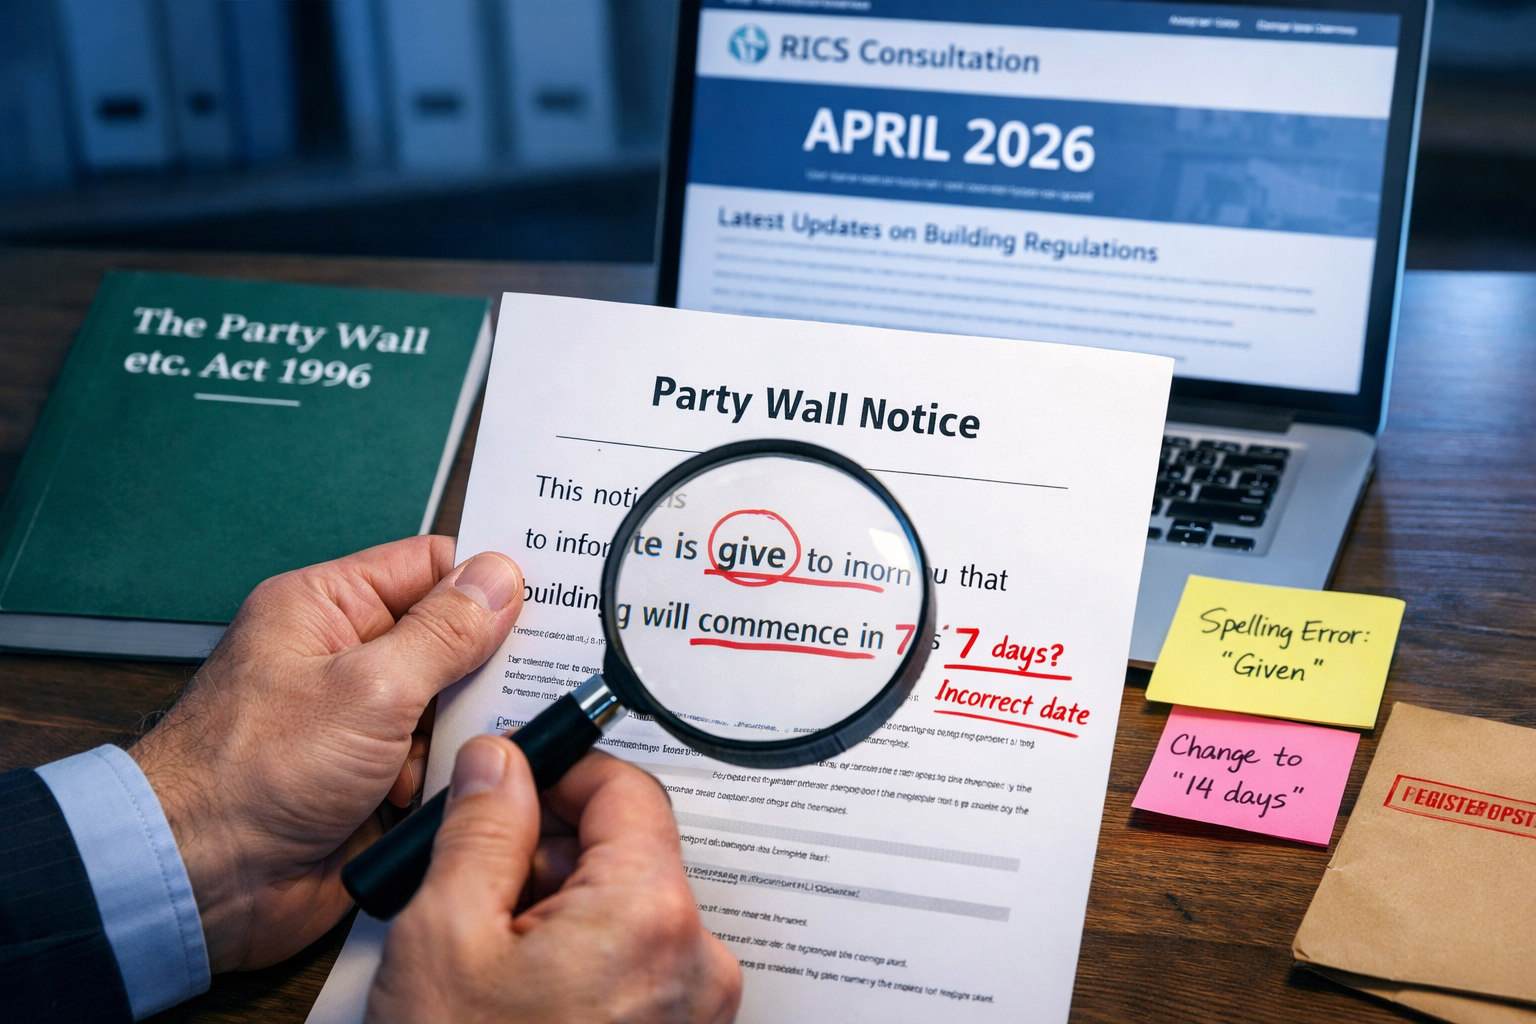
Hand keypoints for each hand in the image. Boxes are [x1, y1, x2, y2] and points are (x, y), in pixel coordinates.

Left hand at [128, 536, 524, 970]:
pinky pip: (440, 761)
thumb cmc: (248, 773)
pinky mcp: (374, 780)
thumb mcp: (369, 686)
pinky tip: (446, 787)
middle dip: (490, 660)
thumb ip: (444, 631)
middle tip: (542, 668)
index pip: (429, 566)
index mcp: (326, 608)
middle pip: (449, 636)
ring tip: (477, 738)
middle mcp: (345, 657)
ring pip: (452, 704)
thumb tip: (499, 579)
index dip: (488, 579)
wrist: (203, 881)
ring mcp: (361, 721)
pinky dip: (451, 772)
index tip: (548, 598)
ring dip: (470, 725)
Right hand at [367, 740, 741, 1023]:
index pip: (627, 789)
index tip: (515, 782)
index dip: (563, 774)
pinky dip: (586, 954)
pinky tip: (526, 990)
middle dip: (553, 851)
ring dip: (564, 907)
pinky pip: (639, 962)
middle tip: (481, 881)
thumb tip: (500, 764)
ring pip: (630, 907)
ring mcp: (693, 1008)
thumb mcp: (448, 934)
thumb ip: (482, 827)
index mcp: (650, 913)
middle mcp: (694, 959)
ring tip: (495, 952)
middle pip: (630, 850)